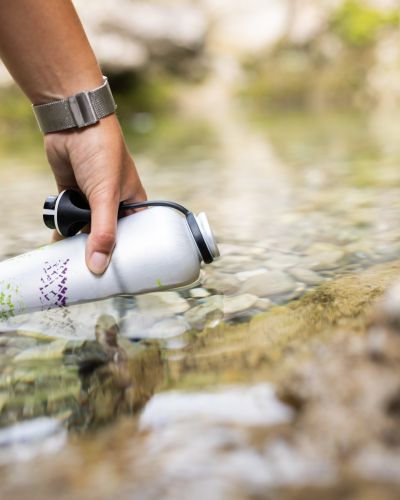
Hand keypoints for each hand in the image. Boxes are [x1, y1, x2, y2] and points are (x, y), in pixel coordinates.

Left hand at [44, 114, 146, 273]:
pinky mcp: (72, 195)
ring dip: (79, 243)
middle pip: (109, 236)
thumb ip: (103, 232)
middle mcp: (115, 204)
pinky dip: (63, 231)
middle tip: (93, 276)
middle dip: (100, 253)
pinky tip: (58, 246)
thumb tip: (98, 266)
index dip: (130, 256)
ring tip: (72, 266)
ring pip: (87, 230)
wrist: (73, 123)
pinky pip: (69, 220)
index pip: (136, 237)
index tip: (121, 277)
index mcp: (134, 204)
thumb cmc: (103, 153)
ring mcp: (92, 200)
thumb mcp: (106, 196)